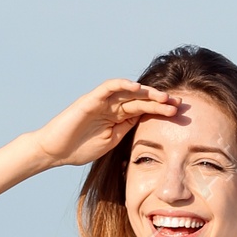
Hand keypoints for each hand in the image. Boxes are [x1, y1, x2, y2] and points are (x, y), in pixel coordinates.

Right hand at [34, 79, 180, 169]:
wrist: (55, 151)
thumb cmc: (80, 148)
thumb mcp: (111, 141)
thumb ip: (127, 130)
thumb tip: (147, 124)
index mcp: (118, 117)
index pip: (144, 110)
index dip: (161, 110)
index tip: (180, 114)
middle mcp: (112, 106)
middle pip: (141, 99)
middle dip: (160, 101)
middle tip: (179, 104)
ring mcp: (101, 101)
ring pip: (128, 91)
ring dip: (147, 93)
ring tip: (164, 97)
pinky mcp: (90, 99)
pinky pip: (108, 87)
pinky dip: (123, 85)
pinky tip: (138, 88)